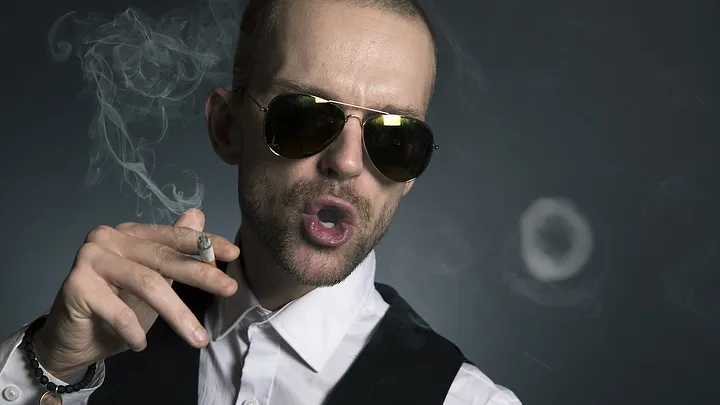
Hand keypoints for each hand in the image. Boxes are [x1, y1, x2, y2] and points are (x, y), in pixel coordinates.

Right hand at [32, 209, 238, 380]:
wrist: (72, 340)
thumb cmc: (116, 308)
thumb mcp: (154, 280)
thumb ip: (173, 251)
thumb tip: (199, 215)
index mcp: (130, 233)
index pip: (173, 236)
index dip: (204, 244)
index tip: (234, 253)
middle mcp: (109, 238)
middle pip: (164, 258)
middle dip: (201, 275)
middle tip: (230, 289)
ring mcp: (90, 258)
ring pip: (147, 284)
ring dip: (177, 314)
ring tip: (198, 339)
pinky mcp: (76, 284)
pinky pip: (118, 310)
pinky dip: (134, 331)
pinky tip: (140, 344)